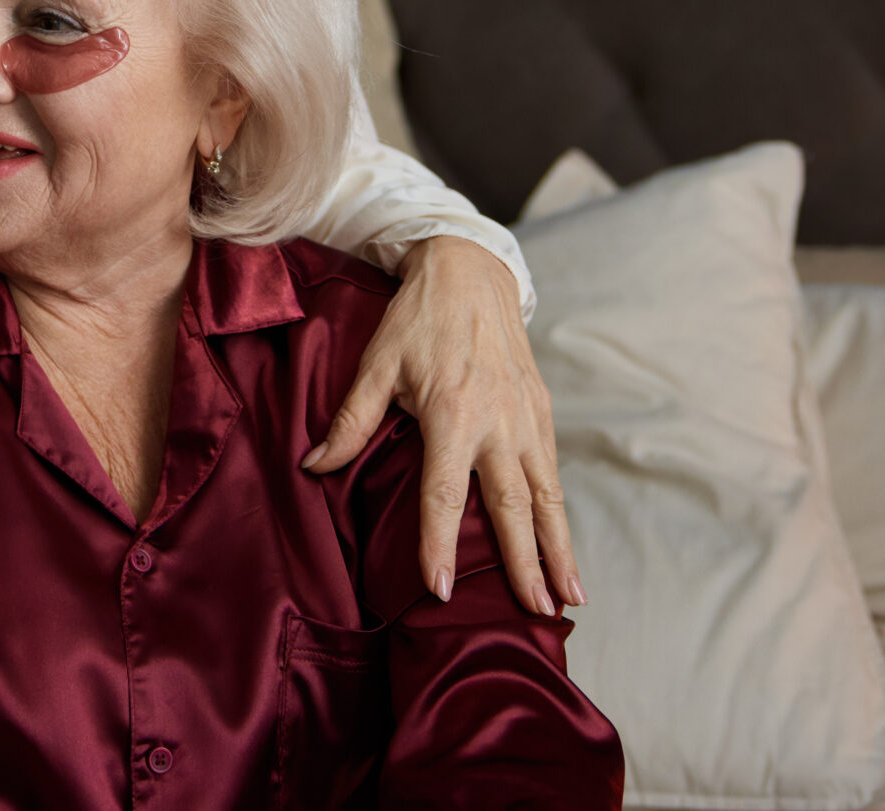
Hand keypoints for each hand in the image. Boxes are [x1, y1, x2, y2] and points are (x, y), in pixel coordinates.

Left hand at [302, 234, 581, 617]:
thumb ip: (351, 419)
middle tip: (535, 613)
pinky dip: (562, 516)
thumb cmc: (416, 319)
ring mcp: (527, 418)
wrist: (472, 271)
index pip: (444, 492)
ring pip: (547, 496)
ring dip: (559, 550)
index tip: (442, 588)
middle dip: (526, 563)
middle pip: (513, 506)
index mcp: (452, 413)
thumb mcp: (376, 362)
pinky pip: (553, 474)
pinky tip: (565, 551)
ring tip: (570, 599)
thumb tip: (314, 465)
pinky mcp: (542, 412)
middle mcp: (498, 422)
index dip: (440, 542)